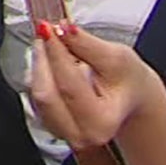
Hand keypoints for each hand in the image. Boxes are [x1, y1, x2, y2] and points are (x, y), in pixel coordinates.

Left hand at [29, 20, 161, 148]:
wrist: (130, 98)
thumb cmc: (128, 81)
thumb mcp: (116, 57)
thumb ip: (87, 44)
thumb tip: (63, 30)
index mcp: (101, 123)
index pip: (69, 84)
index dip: (56, 52)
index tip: (48, 28)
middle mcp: (80, 135)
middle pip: (46, 92)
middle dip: (43, 58)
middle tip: (46, 30)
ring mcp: (62, 132)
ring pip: (37, 94)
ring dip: (40, 64)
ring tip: (53, 43)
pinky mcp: (49, 123)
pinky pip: (35, 96)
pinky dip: (40, 73)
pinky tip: (51, 59)